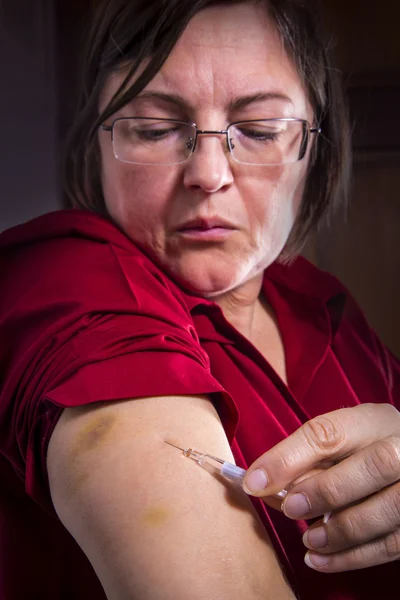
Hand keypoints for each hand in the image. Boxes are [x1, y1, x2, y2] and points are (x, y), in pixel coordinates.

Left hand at [242, 403, 399, 572]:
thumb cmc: (362, 453)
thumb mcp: (338, 444)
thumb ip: (305, 461)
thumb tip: (262, 485)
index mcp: (372, 421)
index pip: (330, 431)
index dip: (289, 456)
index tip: (255, 480)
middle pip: (374, 465)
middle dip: (326, 490)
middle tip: (290, 508)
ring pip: (388, 509)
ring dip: (341, 530)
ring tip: (309, 540)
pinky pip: (393, 544)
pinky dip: (353, 557)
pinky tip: (322, 559)